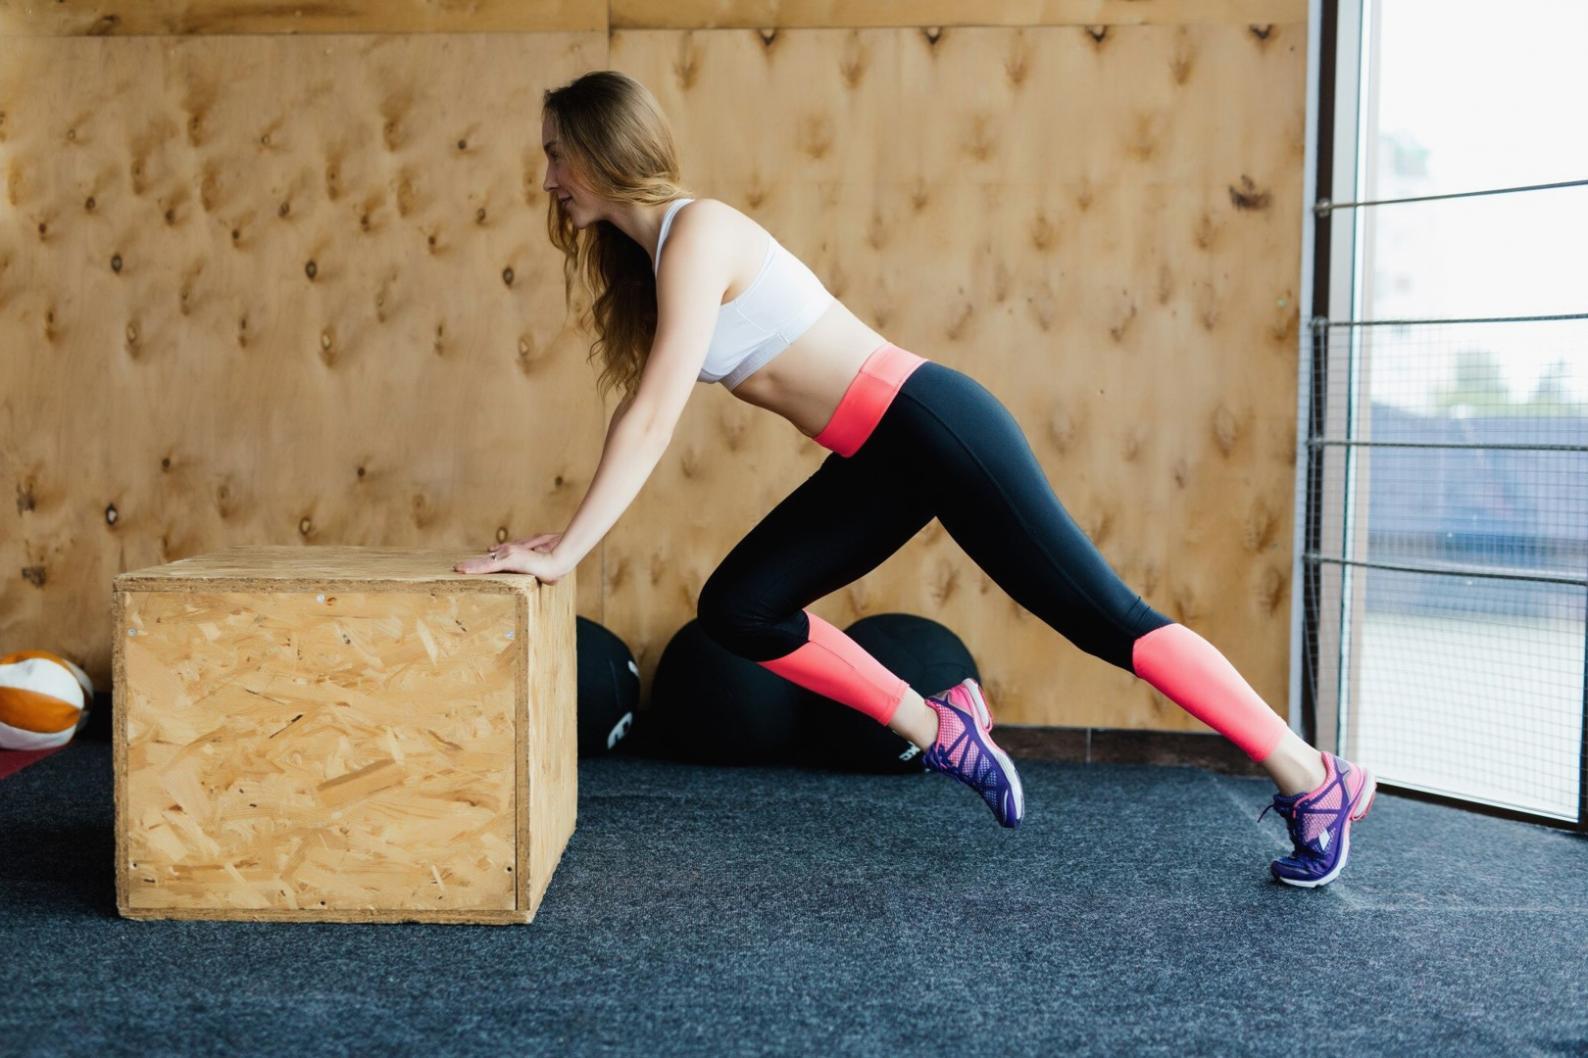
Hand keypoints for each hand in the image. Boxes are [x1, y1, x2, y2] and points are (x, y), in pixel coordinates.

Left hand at [454, 539, 571, 581]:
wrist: (559, 560)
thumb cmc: (553, 562)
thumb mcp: (539, 556)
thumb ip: (527, 550)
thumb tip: (515, 557)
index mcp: (515, 553)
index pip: (497, 556)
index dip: (486, 559)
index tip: (478, 560)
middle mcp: (509, 551)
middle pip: (487, 558)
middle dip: (474, 563)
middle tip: (459, 567)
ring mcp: (507, 554)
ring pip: (483, 561)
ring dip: (470, 566)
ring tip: (457, 569)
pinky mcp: (507, 560)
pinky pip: (486, 566)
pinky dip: (474, 568)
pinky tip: (462, 570)